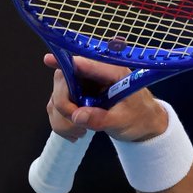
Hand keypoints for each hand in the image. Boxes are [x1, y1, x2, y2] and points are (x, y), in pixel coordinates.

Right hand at [44, 54, 168, 142]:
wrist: (144, 125)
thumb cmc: (140, 117)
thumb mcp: (123, 121)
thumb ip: (101, 118)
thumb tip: (78, 115)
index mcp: (112, 72)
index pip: (84, 63)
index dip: (64, 61)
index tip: (48, 60)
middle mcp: (95, 74)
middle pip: (63, 80)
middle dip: (64, 106)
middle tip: (77, 122)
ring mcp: (84, 84)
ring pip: (56, 97)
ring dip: (63, 118)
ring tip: (81, 132)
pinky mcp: (77, 96)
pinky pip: (57, 107)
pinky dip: (62, 122)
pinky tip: (77, 131)